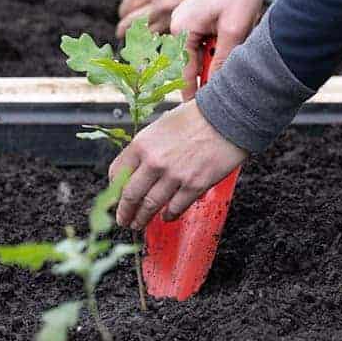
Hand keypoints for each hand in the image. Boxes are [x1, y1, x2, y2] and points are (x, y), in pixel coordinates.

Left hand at [110, 101, 246, 229]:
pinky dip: (168, 216)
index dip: (115, 189)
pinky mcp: (194, 185)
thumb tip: (138, 167)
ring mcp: (174, 176)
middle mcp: (154, 162)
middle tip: (123, 219)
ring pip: (150, 206)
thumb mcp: (162, 125)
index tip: (116, 196)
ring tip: (139, 223)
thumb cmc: (197, 117)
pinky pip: (175, 208)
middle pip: (130, 195)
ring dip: (142, 218)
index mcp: (142, 144)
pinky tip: (166, 217)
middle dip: (124, 212)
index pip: (117, 173)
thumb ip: (148, 147)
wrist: (227, 117)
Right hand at [171, 0, 274, 98]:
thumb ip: (223, 60)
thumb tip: (217, 90)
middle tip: (228, 77)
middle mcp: (178, 27)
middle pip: (192, 64)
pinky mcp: (197, 18)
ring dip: (218, 56)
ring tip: (235, 47)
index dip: (194, 95)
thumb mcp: (235, 29)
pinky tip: (234, 36)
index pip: (185, 73)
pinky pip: (205, 41)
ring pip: (201, 53)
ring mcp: (187, 22)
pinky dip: (220, 44)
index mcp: (181, 31)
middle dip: (210, 72)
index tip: (201, 114)